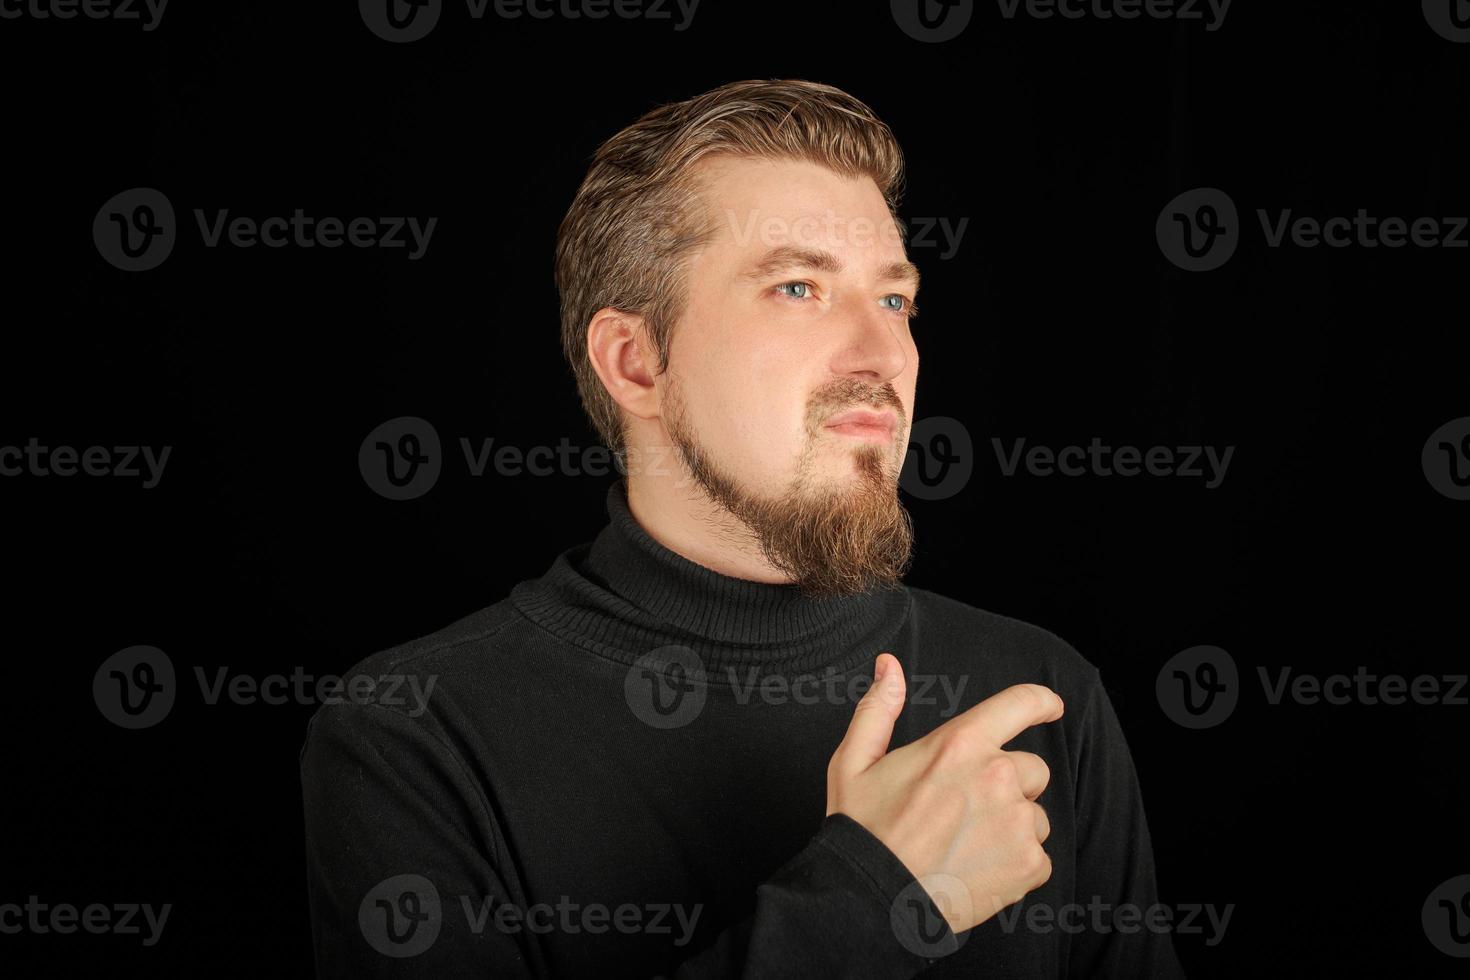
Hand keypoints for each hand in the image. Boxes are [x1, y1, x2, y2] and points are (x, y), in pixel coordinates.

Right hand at [826, 652, 1062, 933]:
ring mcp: (1017, 822)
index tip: (1050, 706)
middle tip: (966, 810)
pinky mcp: (1029, 864)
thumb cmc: (863, 831)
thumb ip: (879, 708)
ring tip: (967, 845)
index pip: (1019, 705)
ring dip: (1012, 826)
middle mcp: (998, 776)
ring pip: (1035, 816)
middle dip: (1009, 785)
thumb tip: (889, 666)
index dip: (1041, 701)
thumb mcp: (855, 760)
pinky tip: (978, 869)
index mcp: (961, 744)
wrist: (873, 900)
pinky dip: (1015, 864)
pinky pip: (1038, 856)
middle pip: (1032, 769)